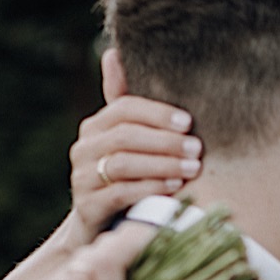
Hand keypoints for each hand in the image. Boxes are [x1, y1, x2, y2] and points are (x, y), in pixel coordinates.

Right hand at [63, 49, 203, 246]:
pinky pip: (119, 193)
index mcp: (95, 127)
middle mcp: (83, 149)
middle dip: (165, 141)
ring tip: (192, 169)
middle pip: (125, 136)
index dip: (157, 113)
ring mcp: (81, 178)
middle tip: (197, 149)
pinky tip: (173, 189)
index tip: (189, 122)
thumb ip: (126, 103)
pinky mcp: (87, 207)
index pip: (123, 108)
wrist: (101, 226)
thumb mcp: (128, 141)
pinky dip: (149, 189)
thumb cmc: (125, 178)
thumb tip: (113, 52)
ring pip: (123, 164)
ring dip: (162, 165)